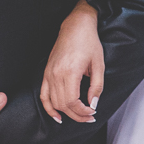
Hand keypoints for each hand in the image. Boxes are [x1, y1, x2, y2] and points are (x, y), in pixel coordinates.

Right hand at [41, 0, 102, 123]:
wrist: (76, 26)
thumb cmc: (89, 42)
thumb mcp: (99, 64)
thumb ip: (96, 87)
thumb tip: (92, 104)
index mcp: (70, 71)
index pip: (72, 102)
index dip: (82, 111)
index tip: (92, 112)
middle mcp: (56, 74)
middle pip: (63, 105)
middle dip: (77, 115)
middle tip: (89, 117)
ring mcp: (49, 73)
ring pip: (54, 102)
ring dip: (66, 113)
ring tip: (79, 116)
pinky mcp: (46, 72)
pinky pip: (43, 95)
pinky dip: (49, 108)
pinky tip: (57, 116)